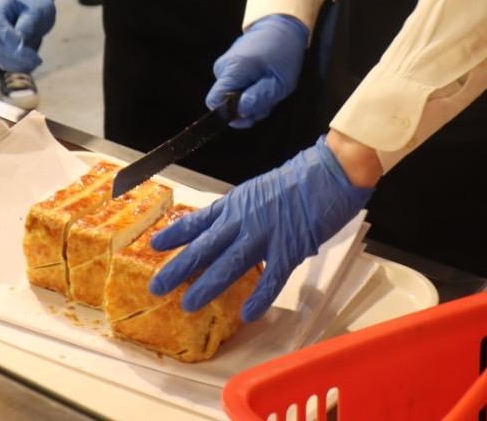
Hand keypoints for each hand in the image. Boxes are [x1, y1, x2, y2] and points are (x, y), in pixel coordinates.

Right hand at [0, 0, 55, 72]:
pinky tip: (31, 65)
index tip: (25, 46)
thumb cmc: (37, 7)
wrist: (36, 10)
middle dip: (14, 53)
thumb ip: (26, 27)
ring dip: (15, 62)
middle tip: (36, 60)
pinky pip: (2, 60)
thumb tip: (19, 47)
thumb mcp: (37, 12)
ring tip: (35, 63)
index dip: (8, 37)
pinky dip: (16, 65)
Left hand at [148, 136, 373, 321]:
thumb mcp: (264, 189)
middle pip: (204, 247)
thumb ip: (250, 212)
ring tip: (188, 304)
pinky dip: (259, 297)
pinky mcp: (288, 248)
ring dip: (207, 286)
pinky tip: (248, 314)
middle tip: (157, 286)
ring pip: (228, 265)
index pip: (200, 220)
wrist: (330, 171)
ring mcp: (265, 235)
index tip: (155, 245)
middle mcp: (244, 219)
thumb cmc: (303, 175)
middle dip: (179, 268)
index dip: (177, 234)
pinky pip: (270, 279)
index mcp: (238, 202)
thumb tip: (242, 231)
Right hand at [207, 14, 308, 127]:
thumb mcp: (280, 82)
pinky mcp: (231, 62)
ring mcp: (226, 64)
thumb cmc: (284, 52)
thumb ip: (259, 99)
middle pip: (226, 101)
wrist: (282, 25)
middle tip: (270, 98)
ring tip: (270, 86)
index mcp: (232, 70)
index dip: (230, 115)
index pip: (214, 102)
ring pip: (233, 94)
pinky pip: (236, 84)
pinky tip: (264, 81)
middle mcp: (223, 67)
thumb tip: (239, 114)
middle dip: (247, 107)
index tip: (250, 115)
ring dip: (252, 98)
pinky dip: (251, 88)